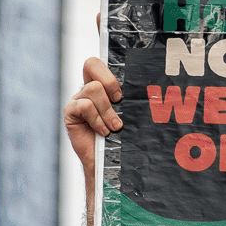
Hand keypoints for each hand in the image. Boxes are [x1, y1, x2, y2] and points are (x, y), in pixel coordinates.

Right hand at [64, 57, 122, 185]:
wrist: (107, 164)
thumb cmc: (122, 139)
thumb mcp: (130, 115)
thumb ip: (132, 100)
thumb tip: (155, 87)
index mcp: (102, 85)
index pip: (100, 61)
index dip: (107, 63)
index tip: (122, 89)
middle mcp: (88, 89)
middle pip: (92, 63)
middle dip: (110, 82)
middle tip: (119, 101)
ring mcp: (78, 99)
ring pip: (94, 89)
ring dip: (107, 111)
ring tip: (114, 127)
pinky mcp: (70, 112)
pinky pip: (85, 105)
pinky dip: (97, 119)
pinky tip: (103, 132)